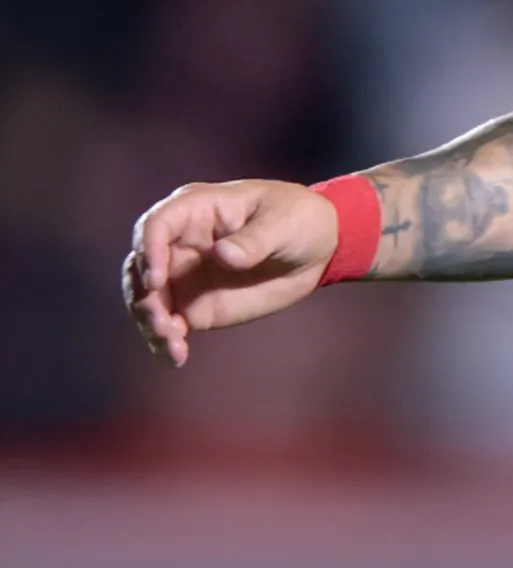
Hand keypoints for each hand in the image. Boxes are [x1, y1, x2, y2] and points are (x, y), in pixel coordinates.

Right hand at [124, 180, 339, 367]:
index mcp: (196, 209)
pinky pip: (168, 324)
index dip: (148, 251)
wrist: (318, 249)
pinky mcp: (193, 304)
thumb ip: (254, 240)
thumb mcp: (284, 223)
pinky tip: (176, 358)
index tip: (157, 280)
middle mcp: (180, 243)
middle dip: (144, 297)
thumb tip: (222, 255)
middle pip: (140, 267)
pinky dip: (165, 341)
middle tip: (164, 324)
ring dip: (151, 323)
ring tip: (173, 345)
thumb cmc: (299, 219)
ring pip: (147, 299)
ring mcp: (183, 275)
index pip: (156, 225)